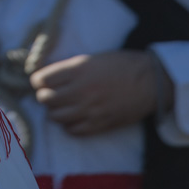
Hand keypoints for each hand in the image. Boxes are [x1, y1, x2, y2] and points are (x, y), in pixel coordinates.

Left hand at [29, 50, 167, 135]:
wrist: (151, 81)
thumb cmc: (122, 64)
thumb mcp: (92, 58)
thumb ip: (70, 68)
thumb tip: (48, 76)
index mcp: (78, 69)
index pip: (42, 79)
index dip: (37, 80)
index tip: (40, 80)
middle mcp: (81, 90)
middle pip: (45, 99)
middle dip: (44, 96)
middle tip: (49, 93)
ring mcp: (90, 109)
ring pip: (55, 117)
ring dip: (54, 111)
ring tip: (60, 106)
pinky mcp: (100, 124)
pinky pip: (73, 130)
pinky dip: (69, 125)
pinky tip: (73, 118)